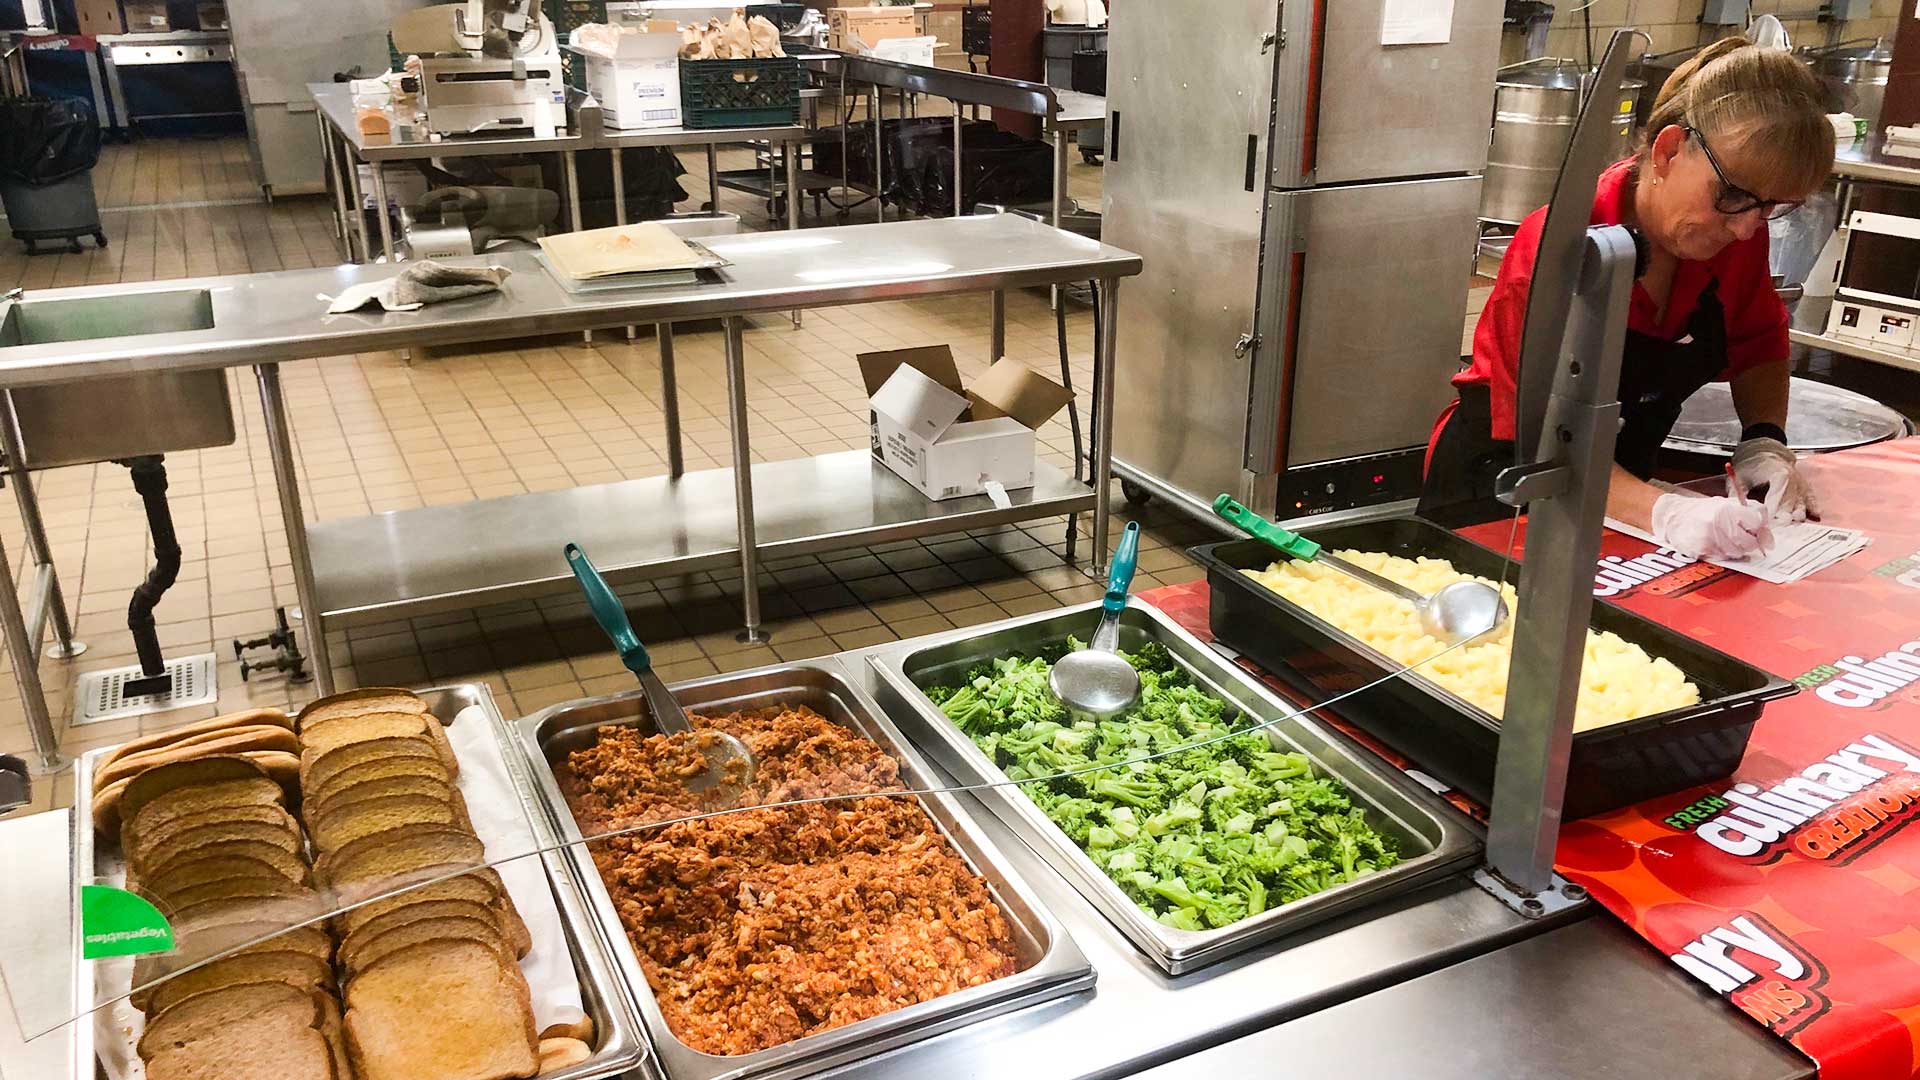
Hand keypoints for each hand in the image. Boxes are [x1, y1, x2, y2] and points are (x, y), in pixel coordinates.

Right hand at [1652, 491, 1774, 559]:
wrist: (1674, 516)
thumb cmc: (1703, 511)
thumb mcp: (1729, 504)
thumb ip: (1752, 515)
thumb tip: (1769, 540)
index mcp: (1728, 508)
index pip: (1758, 522)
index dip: (1758, 527)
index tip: (1753, 527)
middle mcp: (1720, 523)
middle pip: (1751, 542)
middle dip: (1749, 541)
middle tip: (1738, 535)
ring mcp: (1710, 538)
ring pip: (1738, 553)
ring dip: (1735, 548)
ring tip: (1723, 538)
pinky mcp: (1702, 550)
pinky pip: (1723, 558)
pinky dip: (1721, 553)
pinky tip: (1714, 543)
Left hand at [1731, 437, 1818, 522]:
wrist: (1764, 450)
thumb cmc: (1750, 464)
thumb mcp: (1739, 477)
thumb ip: (1736, 494)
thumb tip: (1736, 511)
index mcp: (1778, 475)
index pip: (1777, 498)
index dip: (1773, 513)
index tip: (1767, 525)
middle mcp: (1793, 479)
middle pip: (1791, 503)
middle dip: (1785, 518)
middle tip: (1779, 531)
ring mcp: (1799, 482)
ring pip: (1801, 502)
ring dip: (1797, 515)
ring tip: (1794, 527)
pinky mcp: (1803, 485)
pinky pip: (1810, 496)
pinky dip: (1812, 506)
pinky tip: (1815, 514)